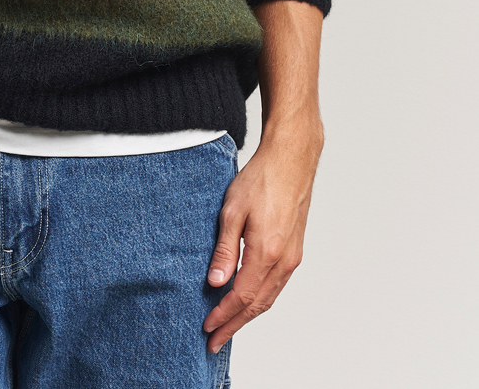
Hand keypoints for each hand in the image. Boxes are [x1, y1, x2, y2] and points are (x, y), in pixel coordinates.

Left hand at [202, 119, 322, 352]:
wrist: (291, 160)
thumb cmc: (260, 179)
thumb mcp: (232, 211)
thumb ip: (224, 250)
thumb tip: (215, 282)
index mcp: (266, 252)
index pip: (241, 296)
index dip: (223, 315)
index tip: (206, 328)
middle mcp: (284, 260)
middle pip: (257, 305)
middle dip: (234, 325)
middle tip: (214, 341)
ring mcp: (292, 257)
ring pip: (269, 298)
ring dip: (248, 316)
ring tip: (228, 327)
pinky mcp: (295, 251)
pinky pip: (277, 285)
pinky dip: (260, 300)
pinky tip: (248, 302)